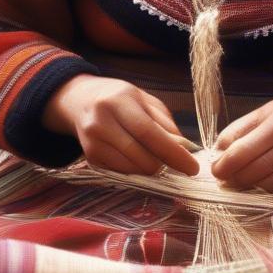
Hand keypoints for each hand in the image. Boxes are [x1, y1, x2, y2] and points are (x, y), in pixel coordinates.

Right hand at [42, 73, 200, 176]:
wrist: (80, 100)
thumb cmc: (120, 98)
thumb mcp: (144, 100)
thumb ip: (165, 123)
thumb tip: (184, 150)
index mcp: (118, 102)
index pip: (148, 132)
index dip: (172, 153)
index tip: (192, 167)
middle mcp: (101, 123)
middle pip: (140, 156)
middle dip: (164, 165)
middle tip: (176, 163)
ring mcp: (92, 143)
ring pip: (132, 169)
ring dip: (150, 169)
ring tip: (155, 156)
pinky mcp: (90, 158)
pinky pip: (122, 173)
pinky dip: (136, 170)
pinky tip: (137, 157)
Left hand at [209, 94, 272, 192]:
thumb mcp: (268, 111)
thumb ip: (241, 128)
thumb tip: (217, 150)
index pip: (241, 148)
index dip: (224, 164)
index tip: (214, 169)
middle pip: (252, 168)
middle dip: (232, 178)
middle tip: (223, 180)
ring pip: (266, 181)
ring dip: (246, 186)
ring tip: (237, 183)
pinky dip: (264, 189)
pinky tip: (257, 185)